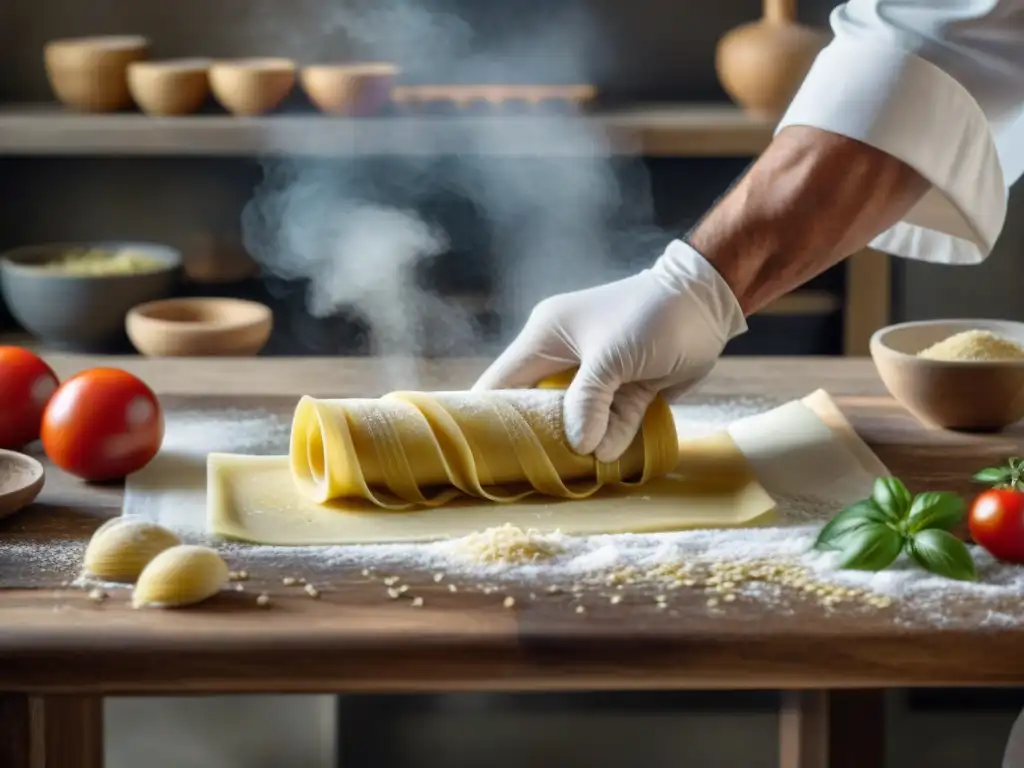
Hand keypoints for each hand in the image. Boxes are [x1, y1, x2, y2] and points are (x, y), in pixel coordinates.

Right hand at [473, 240, 746, 460]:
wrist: (708, 304)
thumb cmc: (652, 317)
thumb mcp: (613, 357)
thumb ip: (589, 401)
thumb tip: (581, 448)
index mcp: (545, 339)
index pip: (501, 381)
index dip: (485, 414)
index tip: (476, 451)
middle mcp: (562, 359)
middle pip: (533, 407)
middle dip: (531, 438)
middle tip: (520, 476)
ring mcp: (594, 379)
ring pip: (572, 422)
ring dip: (573, 446)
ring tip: (561, 479)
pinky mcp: (623, 394)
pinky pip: (607, 426)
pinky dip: (607, 444)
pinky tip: (602, 466)